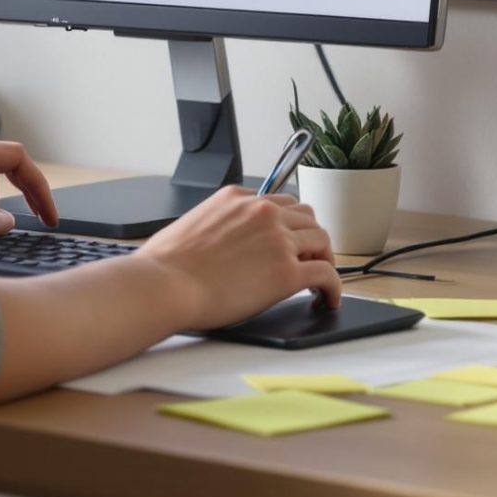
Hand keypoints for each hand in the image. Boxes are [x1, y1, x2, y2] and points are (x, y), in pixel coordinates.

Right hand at [135, 186, 340, 330]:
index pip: (278, 202)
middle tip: (307, 258)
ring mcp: (277, 240)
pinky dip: (334, 287)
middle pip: (306, 216)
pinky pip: (326, 274)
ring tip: (319, 280)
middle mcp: (262, 211)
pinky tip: (328, 299)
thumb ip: (216, 223)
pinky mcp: (287, 272)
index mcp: (237, 198)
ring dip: (324, 258)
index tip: (288, 240)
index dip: (286, 224)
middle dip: (309, 237)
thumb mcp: (191, 224)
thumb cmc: (165, 264)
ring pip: (322, 240)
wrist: (163, 285)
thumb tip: (222, 242)